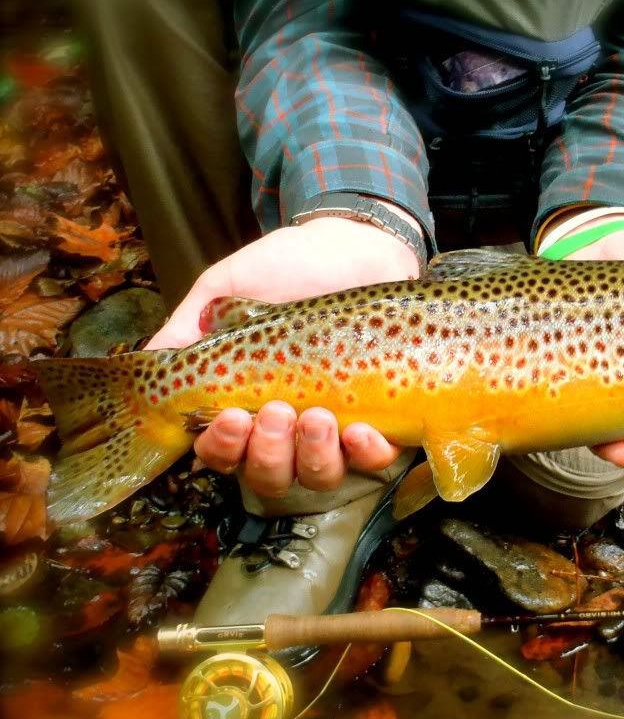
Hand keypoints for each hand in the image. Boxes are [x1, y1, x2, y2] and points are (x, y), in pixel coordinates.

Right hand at [148, 211, 418, 496]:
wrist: (355, 243)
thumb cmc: (287, 266)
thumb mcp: (228, 288)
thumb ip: (188, 327)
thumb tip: (145, 364)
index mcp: (246, 405)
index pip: (223, 452)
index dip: (223, 447)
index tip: (232, 416)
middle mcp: (289, 428)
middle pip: (269, 475)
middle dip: (269, 453)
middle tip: (278, 412)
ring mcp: (337, 428)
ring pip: (320, 475)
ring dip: (313, 455)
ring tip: (317, 416)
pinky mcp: (383, 419)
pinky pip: (376, 460)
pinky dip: (365, 453)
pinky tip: (359, 429)